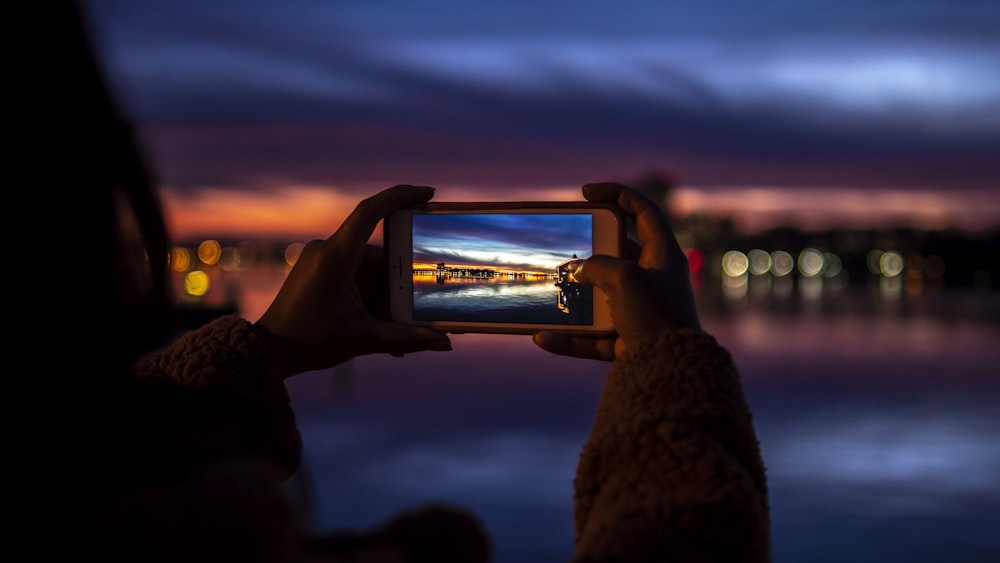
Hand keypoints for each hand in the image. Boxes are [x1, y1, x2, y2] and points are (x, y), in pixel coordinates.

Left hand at [256, 185, 451, 378]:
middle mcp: (328, 251)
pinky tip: (383, 323)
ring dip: (387, 295)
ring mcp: (323, 261)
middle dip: (402, 277)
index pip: (370, 211)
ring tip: (402, 323)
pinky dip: (372, 297)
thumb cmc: (308, 341)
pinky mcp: (321, 273)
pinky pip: (357, 277)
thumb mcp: (363, 338)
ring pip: (370, 269)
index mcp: (335, 255)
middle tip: (426, 295)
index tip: (429, 193)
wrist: (270, 353)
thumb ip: (406, 339)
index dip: (401, 196)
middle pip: (380, 252)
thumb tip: (445, 343)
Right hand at [533, 182, 700, 360]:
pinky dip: (569, 339)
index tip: (587, 192)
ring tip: (549, 290)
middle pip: (619, 255)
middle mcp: (655, 281)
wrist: (670, 372)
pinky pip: (593, 337)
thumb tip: (577, 270)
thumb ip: (597, 265)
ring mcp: (641, 312)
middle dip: (590, 251)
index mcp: (664, 256)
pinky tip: (543, 338)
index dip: (618, 194)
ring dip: (575, 296)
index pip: (644, 211)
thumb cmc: (655, 315)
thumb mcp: (623, 277)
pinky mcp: (629, 341)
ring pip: (602, 297)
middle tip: (564, 247)